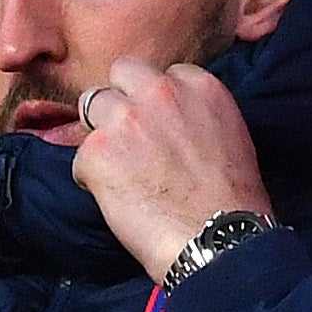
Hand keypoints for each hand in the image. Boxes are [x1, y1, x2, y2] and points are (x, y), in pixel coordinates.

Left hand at [69, 58, 274, 282]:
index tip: (159, 127)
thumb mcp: (230, 136)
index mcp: (198, 85)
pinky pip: (80, 158)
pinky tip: (117, 200)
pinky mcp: (97, 151)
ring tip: (119, 170)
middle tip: (128, 137)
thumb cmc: (230, 201)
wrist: (216, 238)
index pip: (161, 74)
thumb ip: (196, 114)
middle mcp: (160, 92)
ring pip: (91, 107)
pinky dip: (91, 179)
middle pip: (121, 73)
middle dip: (121, 99)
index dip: (154, 101)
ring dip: (101, 134)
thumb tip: (171, 122)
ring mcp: (124, 119)